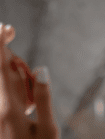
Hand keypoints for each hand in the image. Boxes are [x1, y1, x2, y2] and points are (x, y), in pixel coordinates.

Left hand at [0, 23, 58, 138]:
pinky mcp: (1, 113)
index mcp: (7, 109)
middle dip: (14, 61)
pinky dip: (17, 89)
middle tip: (33, 76)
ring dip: (17, 77)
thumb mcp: (48, 130)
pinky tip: (27, 103)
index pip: (0, 68)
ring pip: (3, 80)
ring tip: (32, 99)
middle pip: (1, 70)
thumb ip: (44, 97)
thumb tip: (42, 69)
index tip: (5, 28)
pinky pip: (5, 92)